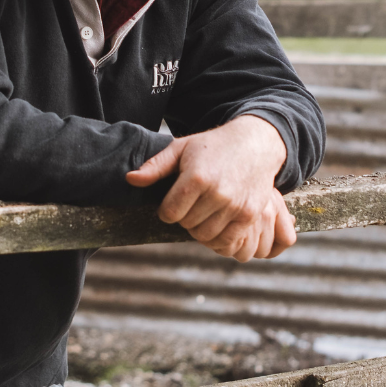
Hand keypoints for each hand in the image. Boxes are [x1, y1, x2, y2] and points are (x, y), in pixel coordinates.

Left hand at [126, 115, 294, 261]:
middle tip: (193, 202)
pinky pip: (227, 242)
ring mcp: (236, 206)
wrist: (256, 144)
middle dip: (185, 216)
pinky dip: (219, 238)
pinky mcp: (250, 216)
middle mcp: (218, 193)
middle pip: (187, 225)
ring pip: (205, 236)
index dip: (167, 209)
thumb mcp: (182, 148)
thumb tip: (129, 179)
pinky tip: (218, 222)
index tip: (175, 199)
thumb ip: (155, 166)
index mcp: (197, 177)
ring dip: (201, 228)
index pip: (169, 213)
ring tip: (205, 211)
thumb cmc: (214, 146)